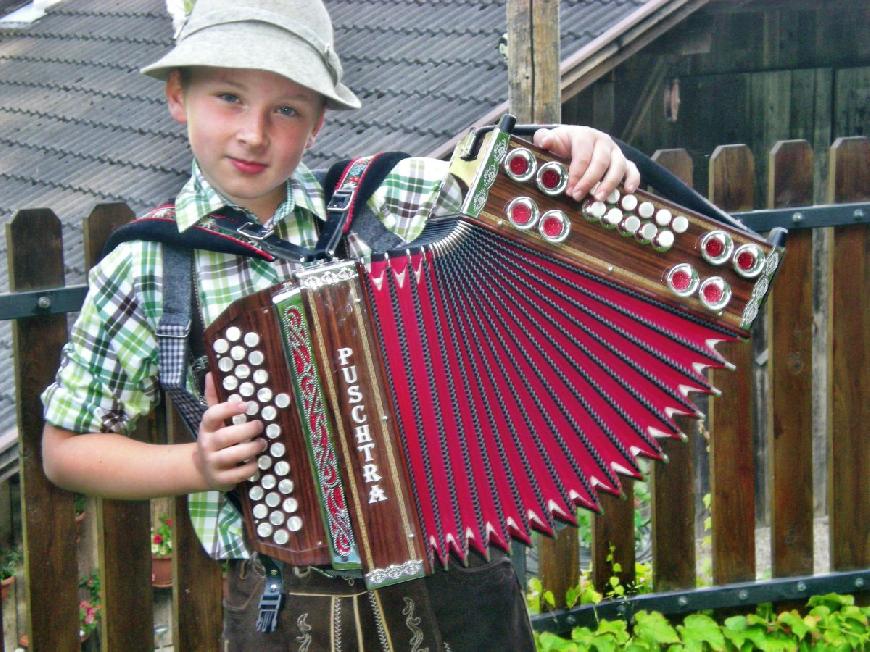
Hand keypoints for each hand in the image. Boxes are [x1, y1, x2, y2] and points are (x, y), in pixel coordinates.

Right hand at [193, 373, 265, 490]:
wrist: (203, 469)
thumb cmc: (215, 438)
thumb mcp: (213, 420)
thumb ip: (214, 398)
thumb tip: (212, 372)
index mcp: (206, 428)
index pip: (211, 415)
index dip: (228, 408)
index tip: (246, 404)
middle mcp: (206, 445)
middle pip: (224, 437)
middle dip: (246, 431)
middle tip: (260, 426)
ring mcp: (213, 463)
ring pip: (232, 456)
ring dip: (251, 449)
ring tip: (262, 443)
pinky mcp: (221, 480)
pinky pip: (238, 474)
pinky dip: (250, 467)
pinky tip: (257, 461)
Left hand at [533, 126, 639, 201]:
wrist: (577, 141)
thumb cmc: (564, 144)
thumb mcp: (553, 140)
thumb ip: (544, 139)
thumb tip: (544, 141)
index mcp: (584, 135)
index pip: (583, 155)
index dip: (576, 174)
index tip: (568, 190)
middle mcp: (603, 141)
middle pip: (600, 162)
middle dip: (589, 182)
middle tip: (578, 197)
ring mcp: (615, 151)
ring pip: (618, 166)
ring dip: (609, 184)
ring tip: (598, 198)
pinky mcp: (624, 161)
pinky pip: (633, 169)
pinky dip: (633, 180)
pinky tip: (628, 191)